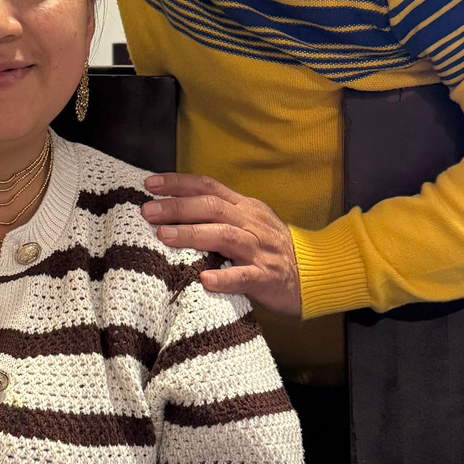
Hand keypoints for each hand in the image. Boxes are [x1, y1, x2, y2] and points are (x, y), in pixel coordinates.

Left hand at [142, 173, 301, 315]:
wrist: (315, 274)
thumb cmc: (271, 248)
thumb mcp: (248, 222)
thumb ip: (218, 214)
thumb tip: (173, 207)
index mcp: (244, 208)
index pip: (208, 186)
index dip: (178, 183)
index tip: (149, 184)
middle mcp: (251, 224)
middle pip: (212, 207)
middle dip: (178, 207)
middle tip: (148, 211)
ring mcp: (260, 251)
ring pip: (225, 237)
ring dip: (193, 234)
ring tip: (165, 236)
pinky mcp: (267, 278)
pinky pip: (244, 277)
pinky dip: (224, 278)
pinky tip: (204, 280)